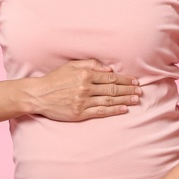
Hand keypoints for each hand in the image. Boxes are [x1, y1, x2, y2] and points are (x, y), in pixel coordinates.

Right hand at [27, 59, 141, 121]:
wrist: (38, 95)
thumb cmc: (54, 79)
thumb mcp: (71, 66)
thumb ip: (90, 65)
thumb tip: (109, 69)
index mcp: (85, 74)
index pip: (110, 77)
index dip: (124, 79)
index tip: (135, 81)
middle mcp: (86, 87)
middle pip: (113, 89)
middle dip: (128, 89)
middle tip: (140, 91)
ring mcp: (83, 101)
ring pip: (109, 101)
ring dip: (125, 100)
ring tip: (136, 99)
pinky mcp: (79, 113)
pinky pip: (101, 112)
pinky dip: (114, 110)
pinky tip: (124, 109)